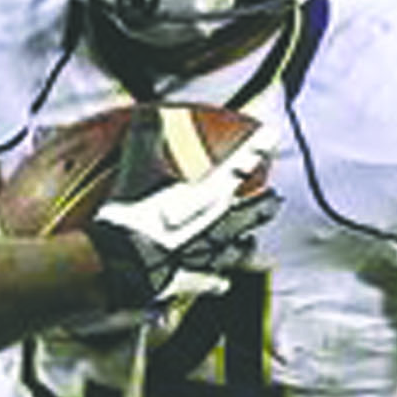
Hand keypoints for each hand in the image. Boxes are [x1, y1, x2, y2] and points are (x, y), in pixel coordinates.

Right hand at [85, 130, 276, 311]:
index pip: (241, 164)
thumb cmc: (134, 216)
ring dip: (250, 250)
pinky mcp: (190, 280)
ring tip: (261, 252)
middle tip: (275, 200)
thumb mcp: (135, 169)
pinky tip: (224, 284)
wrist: (121, 263)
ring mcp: (207, 255)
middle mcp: (217, 226)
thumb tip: (147, 112)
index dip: (258, 147)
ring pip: (240, 252)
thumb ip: (145, 138)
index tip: (274, 134)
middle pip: (252, 213)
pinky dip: (217, 283)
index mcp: (209, 194)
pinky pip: (210, 282)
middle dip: (265, 205)